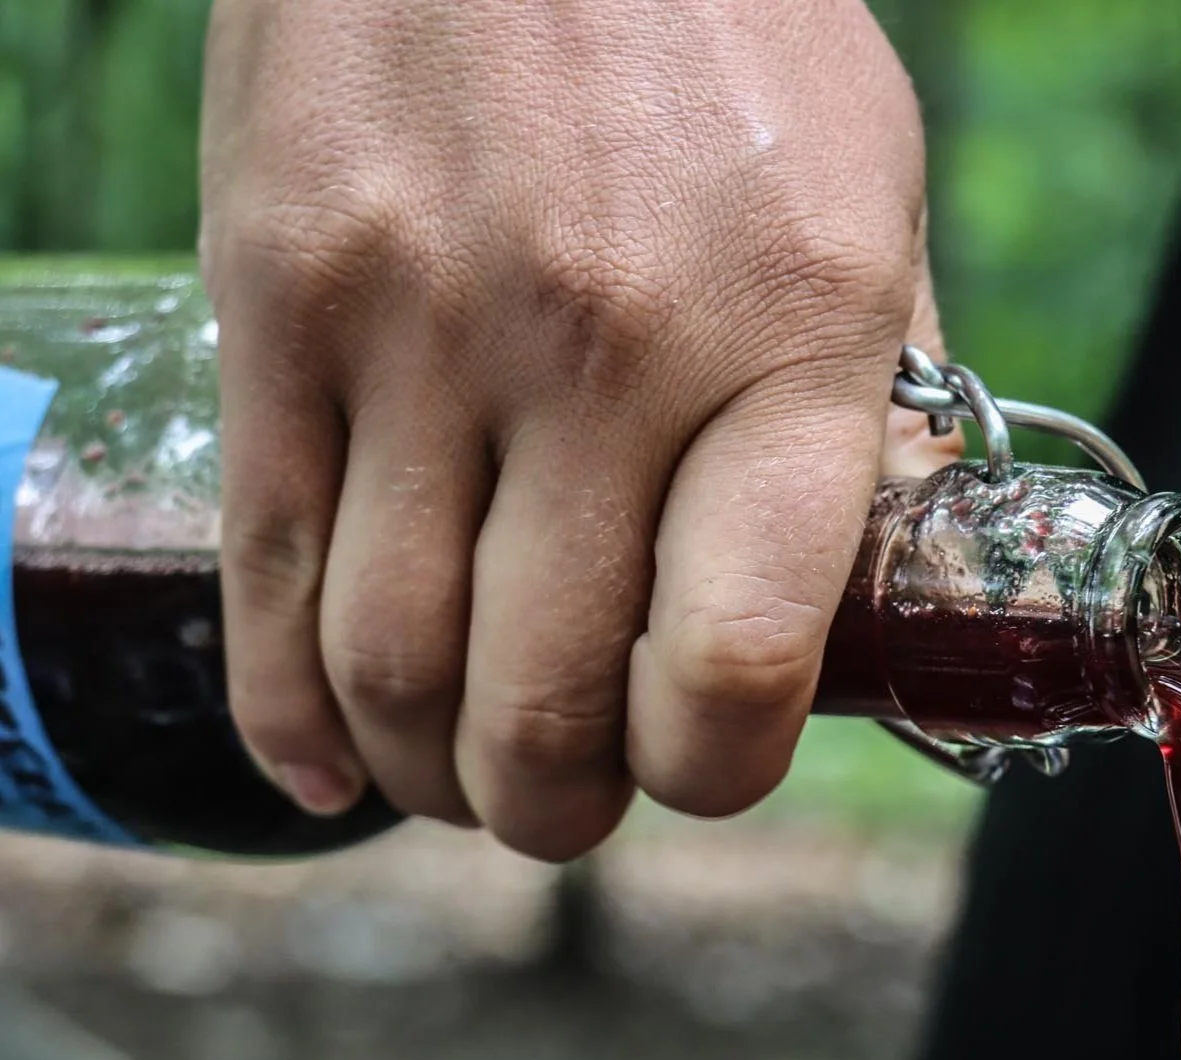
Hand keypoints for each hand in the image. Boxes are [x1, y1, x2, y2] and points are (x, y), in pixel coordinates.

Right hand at [199, 0, 958, 859]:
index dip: (710, 773)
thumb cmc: (717, 33)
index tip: (696, 765)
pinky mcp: (272, 303)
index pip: (731, 664)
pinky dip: (288, 713)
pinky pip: (264, 573)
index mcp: (786, 334)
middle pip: (535, 704)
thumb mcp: (862, 215)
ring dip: (428, 775)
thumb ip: (861, 426)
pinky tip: (328, 762)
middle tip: (568, 802)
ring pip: (387, 666)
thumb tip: (853, 605)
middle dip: (555, 808)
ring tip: (462, 775)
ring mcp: (414, 326)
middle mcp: (597, 347)